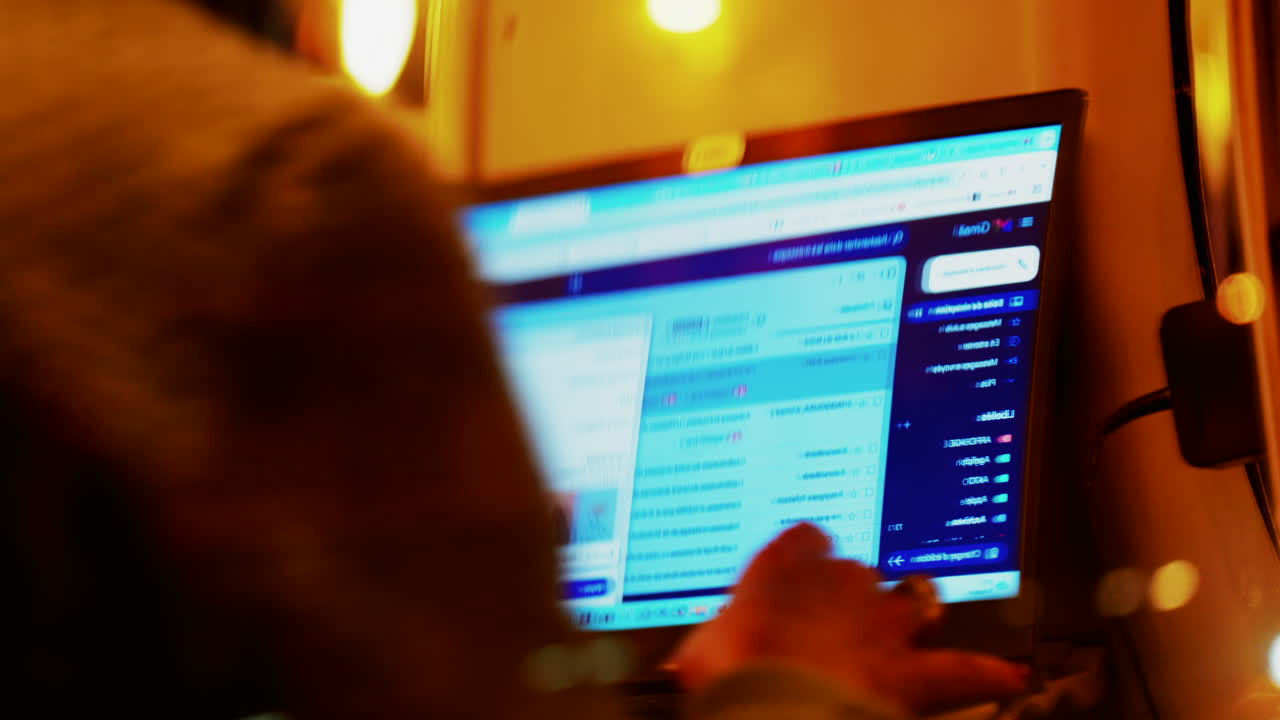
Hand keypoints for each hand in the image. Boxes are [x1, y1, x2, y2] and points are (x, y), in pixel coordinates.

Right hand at [668, 523, 1029, 713]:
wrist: (774, 703)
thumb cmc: (730, 669)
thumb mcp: (700, 650)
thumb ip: (710, 646)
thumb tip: (690, 667)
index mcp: (788, 562)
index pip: (807, 538)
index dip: (806, 557)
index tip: (797, 572)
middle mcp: (842, 580)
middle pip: (863, 571)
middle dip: (858, 591)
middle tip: (844, 616)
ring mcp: (884, 623)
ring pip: (916, 600)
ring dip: (918, 609)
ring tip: (922, 614)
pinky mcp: (913, 670)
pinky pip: (962, 667)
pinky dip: (986, 671)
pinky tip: (1010, 674)